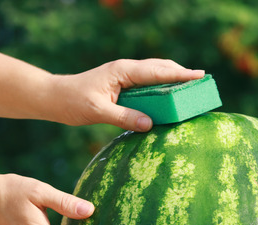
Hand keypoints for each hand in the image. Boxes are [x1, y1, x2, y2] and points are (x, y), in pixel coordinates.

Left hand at [51, 58, 204, 130]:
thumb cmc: (73, 102)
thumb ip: (124, 116)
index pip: (157, 71)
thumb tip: (149, 124)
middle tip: (202, 81)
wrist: (55, 98)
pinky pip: (147, 84)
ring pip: (154, 74)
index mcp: (122, 71)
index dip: (179, 74)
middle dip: (181, 73)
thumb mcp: (98, 112)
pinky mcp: (122, 84)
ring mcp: (124, 76)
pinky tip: (169, 95)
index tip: (199, 75)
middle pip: (160, 67)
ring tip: (192, 86)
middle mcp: (126, 70)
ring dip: (172, 78)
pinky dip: (161, 87)